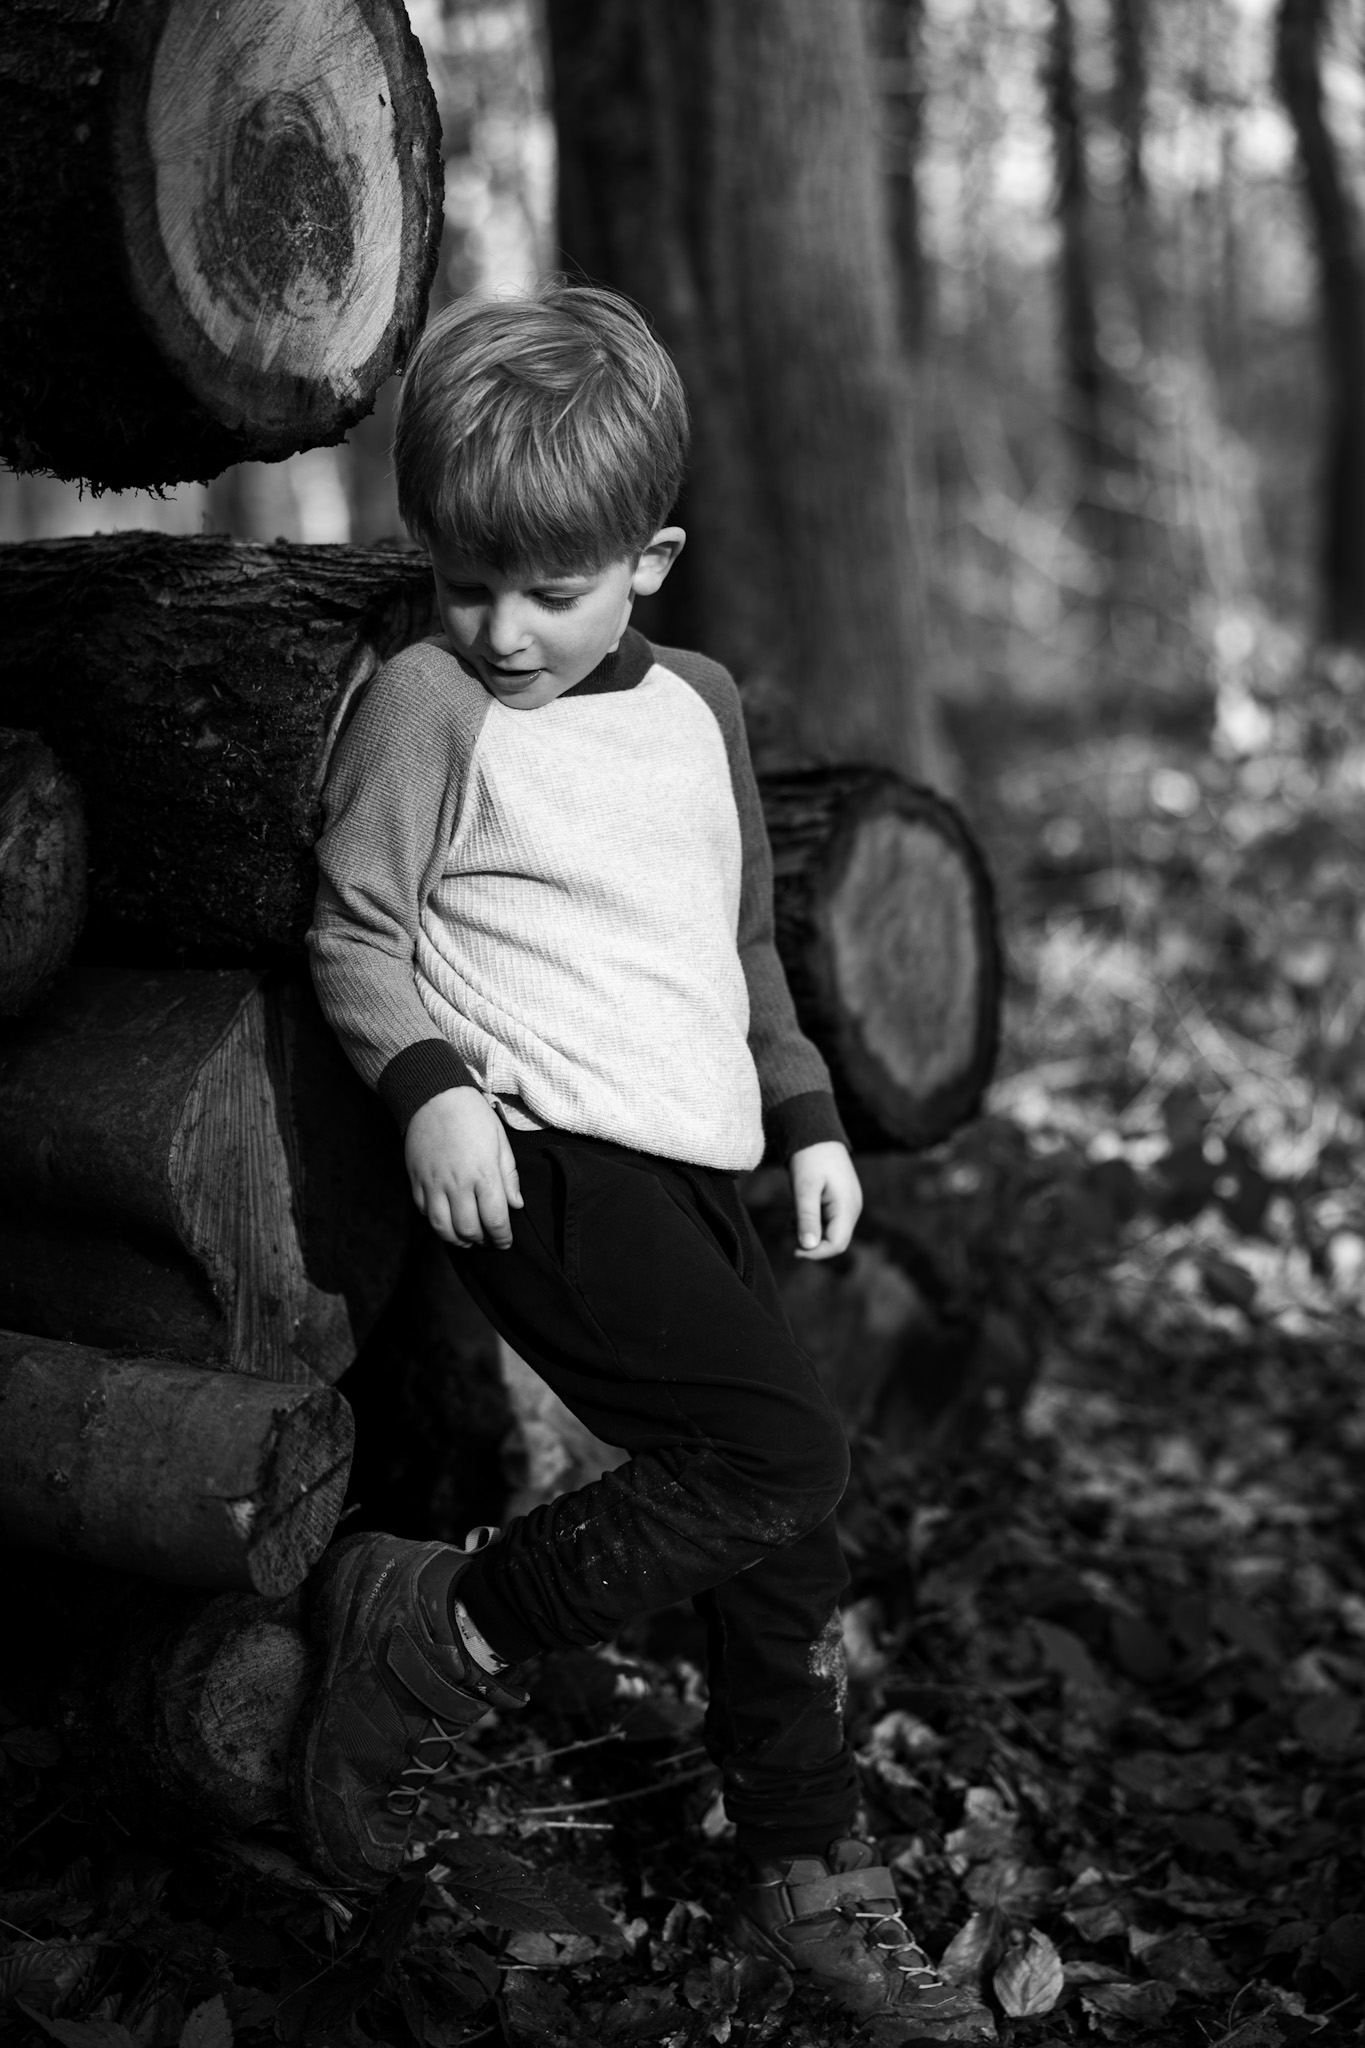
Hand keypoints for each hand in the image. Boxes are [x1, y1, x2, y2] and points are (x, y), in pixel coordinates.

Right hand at [404, 1087, 522, 1248]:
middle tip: (488, 1241)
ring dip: (457, 1240)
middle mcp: (458, 1184)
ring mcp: (434, 1184)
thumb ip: (509, 1176)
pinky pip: (424, 1212)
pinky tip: (447, 1220)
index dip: (502, 1238)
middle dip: (482, 1241)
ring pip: (443, 1228)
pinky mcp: (417, 1181)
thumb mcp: (500, 1141)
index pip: (495, 1220)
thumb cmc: (473, 1117)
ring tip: (467, 1239)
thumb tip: (517, 1205)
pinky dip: (436, 1223)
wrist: (435, 1097)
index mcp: (484, 1174)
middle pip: (469, 1230)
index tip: (505, 1242)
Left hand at [789, 1141, 862, 1259]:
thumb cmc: (810, 1158)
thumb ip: (807, 1218)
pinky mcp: (840, 1201)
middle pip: (835, 1241)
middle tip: (789, 1230)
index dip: (816, 1253)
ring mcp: (848, 1205)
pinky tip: (797, 1213)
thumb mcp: (805, 1188)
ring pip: (830, 1232)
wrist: (816, 1133)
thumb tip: (808, 1247)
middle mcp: (852, 1209)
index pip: (837, 1244)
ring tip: (791, 1218)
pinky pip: (828, 1222)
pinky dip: (812, 1223)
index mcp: (847, 1207)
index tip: (794, 1250)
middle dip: (812, 1242)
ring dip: (810, 1232)